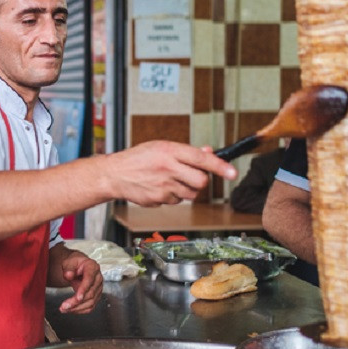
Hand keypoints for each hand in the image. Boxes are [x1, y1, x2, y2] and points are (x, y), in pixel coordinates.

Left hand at [57, 252, 102, 313]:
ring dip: (77, 308)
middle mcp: (98, 278)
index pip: (89, 279)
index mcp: (93, 267)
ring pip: (91, 302)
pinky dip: (80, 310)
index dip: (84, 289)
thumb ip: (68, 267)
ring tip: (64, 309)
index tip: (77, 298)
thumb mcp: (69, 262)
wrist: (78, 266)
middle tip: (64, 306)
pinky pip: (90, 306)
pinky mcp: (96, 296)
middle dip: (76, 302)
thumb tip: (68, 275)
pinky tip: (71, 310)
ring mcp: (98, 288)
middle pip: (90, 293)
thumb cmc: (74, 263)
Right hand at [103, 141, 236, 206]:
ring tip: (171, 180)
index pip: (202, 159)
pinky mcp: (158, 199)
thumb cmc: (138, 158)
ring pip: (190, 194)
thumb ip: (186, 152)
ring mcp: (163, 185)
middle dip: (200, 181)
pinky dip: (172, 196)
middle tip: (191, 175)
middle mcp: (168, 168)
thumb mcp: (162, 147)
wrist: (115, 175)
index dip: (220, 166)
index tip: (232, 173)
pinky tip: (160, 187)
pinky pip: (176, 201)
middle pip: (200, 181)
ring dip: (186, 189)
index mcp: (170, 150)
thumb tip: (208, 152)